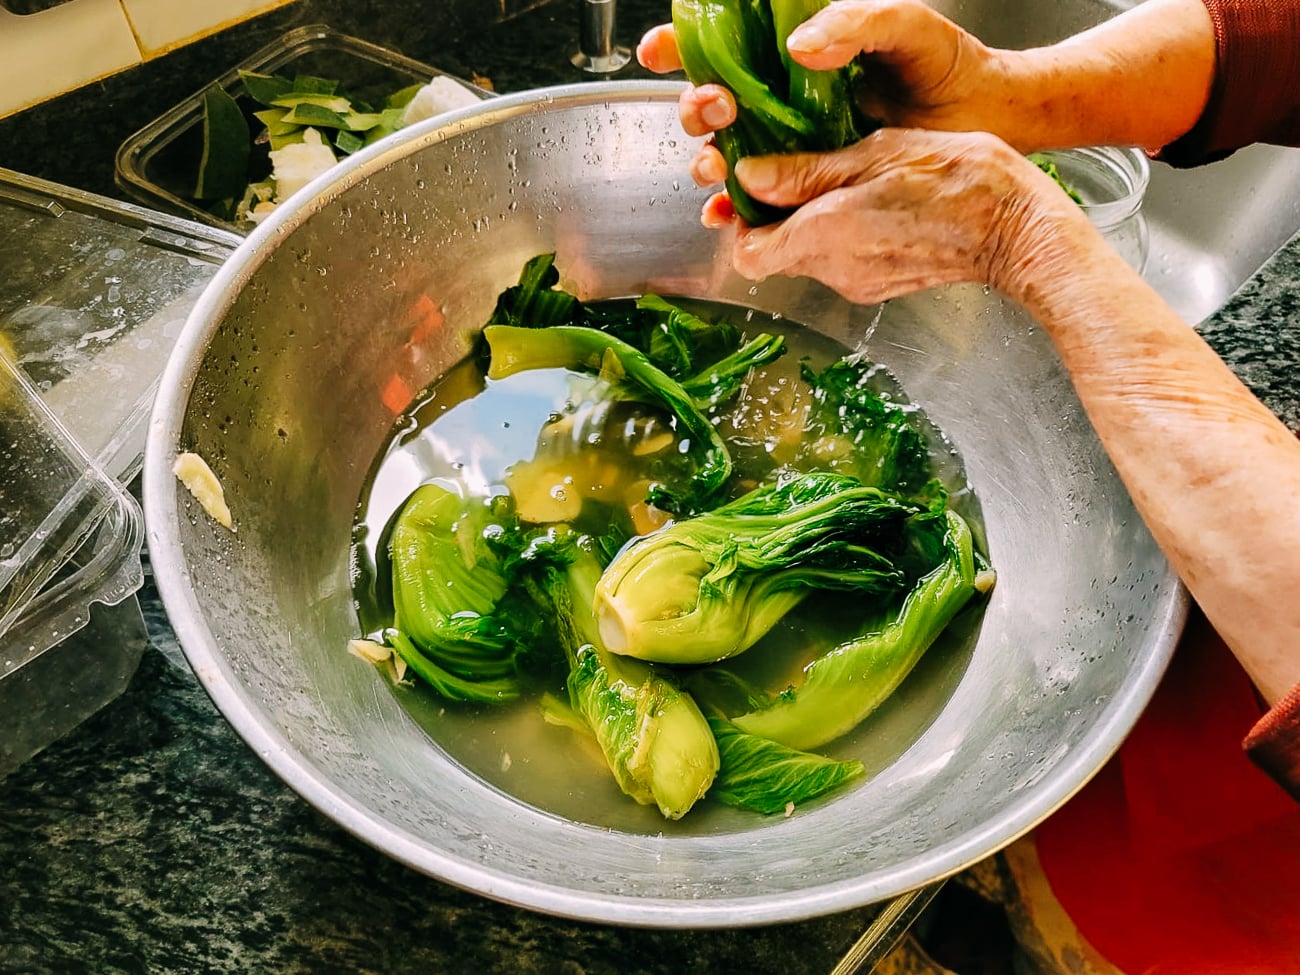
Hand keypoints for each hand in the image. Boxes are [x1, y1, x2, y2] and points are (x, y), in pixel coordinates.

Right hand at [636, 0, 1011, 222]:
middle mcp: (783, 98)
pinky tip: (724, 213)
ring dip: (709, 161)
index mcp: (794, 52)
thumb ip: (853, 22)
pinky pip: (760, 200)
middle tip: (715, 108)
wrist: (985, 117)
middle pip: (711, 104)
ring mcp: (794, 143)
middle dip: (696, 107)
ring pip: (727, 154)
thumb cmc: (947, 62)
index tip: (658, 50)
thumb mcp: (903, 26)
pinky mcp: (812, 183)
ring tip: (718, 164)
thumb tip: (797, 47)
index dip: (680, 46)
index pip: (722, 44)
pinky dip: (734, 210)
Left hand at [721, 128, 1097, 304]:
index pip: (746, 254)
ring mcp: (858, 285)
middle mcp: (834, 271)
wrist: (1014, 228)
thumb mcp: (874, 154)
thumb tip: (749, 178)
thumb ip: (806, 172)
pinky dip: (842, 238)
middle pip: (776, 254)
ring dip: (813, 226)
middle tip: (802, 175)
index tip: (757, 191)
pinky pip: (841, 264)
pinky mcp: (879, 288)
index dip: (743, 224)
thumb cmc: (955, 181)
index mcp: (823, 236)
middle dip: (779, 218)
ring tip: (847, 186)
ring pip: (809, 257)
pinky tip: (873, 208)